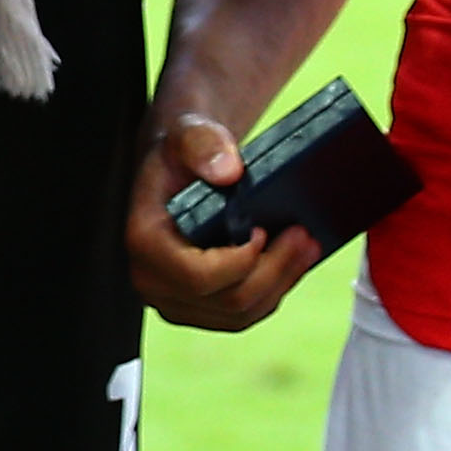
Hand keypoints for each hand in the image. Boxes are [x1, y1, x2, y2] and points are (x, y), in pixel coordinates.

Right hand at [124, 106, 319, 333]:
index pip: (199, 277)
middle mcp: (152, 281)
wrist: (175, 170)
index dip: (242, 262)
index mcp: (144, 243)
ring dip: (281, 283)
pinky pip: (242, 315)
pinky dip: (272, 292)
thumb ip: (202, 145)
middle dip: (276, 270)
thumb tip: (228, 172)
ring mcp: (174, 300)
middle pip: (229, 301)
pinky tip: (290, 264)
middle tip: (304, 237)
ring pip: (240, 314)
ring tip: (305, 248)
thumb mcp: (187, 135)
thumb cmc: (178, 155)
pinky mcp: (196, 308)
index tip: (264, 231)